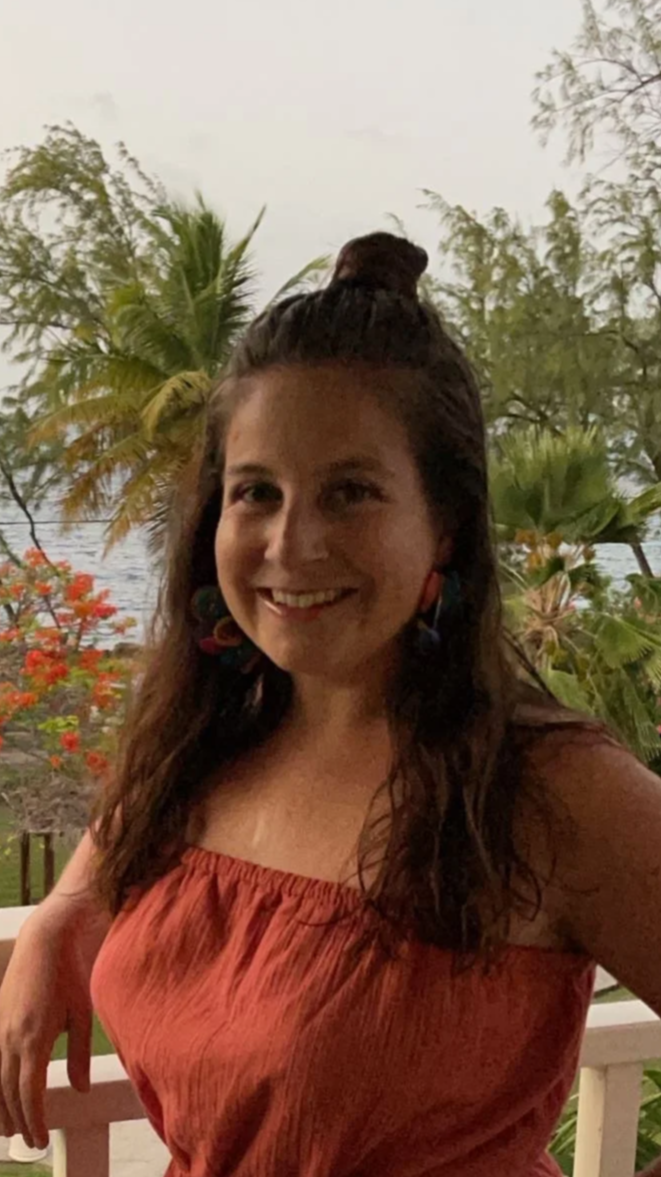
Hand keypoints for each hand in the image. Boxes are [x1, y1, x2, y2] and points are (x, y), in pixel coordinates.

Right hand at [0, 909, 93, 1149]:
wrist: (46, 937)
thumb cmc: (70, 972)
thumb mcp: (82, 1013)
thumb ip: (79, 1053)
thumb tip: (79, 1088)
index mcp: (33, 1039)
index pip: (29, 1093)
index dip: (35, 1119)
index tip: (41, 1139)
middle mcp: (11, 1038)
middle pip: (10, 1091)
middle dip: (19, 1119)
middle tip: (29, 1142)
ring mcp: (2, 1028)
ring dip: (3, 1105)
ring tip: (9, 1129)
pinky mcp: (0, 1017)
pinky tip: (3, 1090)